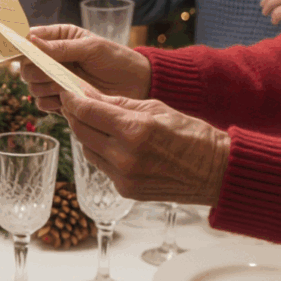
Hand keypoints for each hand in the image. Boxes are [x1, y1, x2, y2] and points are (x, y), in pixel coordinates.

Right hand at [20, 24, 149, 111]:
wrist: (136, 85)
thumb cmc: (117, 59)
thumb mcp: (91, 48)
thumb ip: (61, 47)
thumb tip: (32, 41)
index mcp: (59, 38)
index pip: (30, 39)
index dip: (23, 46)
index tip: (25, 53)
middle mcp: (53, 58)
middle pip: (26, 65)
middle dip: (35, 70)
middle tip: (53, 73)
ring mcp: (56, 79)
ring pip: (31, 85)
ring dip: (43, 87)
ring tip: (64, 86)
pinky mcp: (61, 99)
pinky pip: (42, 103)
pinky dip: (49, 102)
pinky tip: (63, 99)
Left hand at [62, 89, 228, 205]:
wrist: (214, 171)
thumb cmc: (190, 134)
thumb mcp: (155, 108)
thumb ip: (118, 104)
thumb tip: (87, 94)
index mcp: (133, 130)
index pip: (86, 111)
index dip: (72, 99)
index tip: (66, 90)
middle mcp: (124, 156)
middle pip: (81, 131)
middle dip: (74, 114)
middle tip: (74, 102)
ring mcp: (123, 177)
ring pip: (87, 149)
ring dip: (86, 133)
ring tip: (94, 120)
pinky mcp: (125, 190)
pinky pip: (101, 165)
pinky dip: (100, 151)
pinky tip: (109, 141)